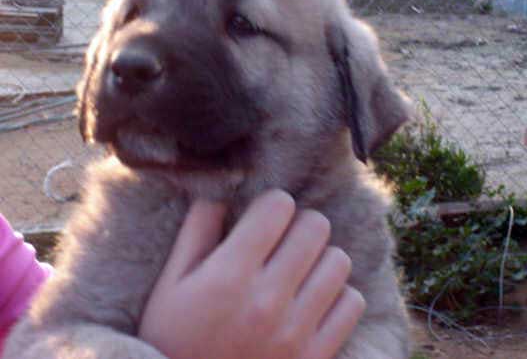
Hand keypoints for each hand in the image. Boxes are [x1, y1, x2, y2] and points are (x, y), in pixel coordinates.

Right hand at [139, 189, 365, 358]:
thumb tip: (223, 188)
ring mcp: (295, 331)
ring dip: (320, 257)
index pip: (278, 206)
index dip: (271, 204)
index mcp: (228, 275)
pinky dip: (337, 295)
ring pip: (339, 261)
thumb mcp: (171, 283)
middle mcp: (266, 300)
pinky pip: (352, 303)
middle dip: (299, 224)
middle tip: (284, 240)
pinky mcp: (315, 356)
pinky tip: (312, 299)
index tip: (264, 218)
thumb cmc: (172, 337)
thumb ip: (197, 230)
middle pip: (316, 226)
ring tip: (299, 269)